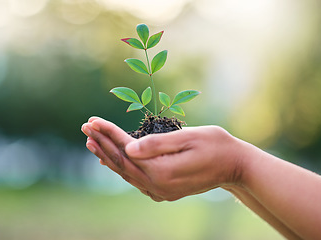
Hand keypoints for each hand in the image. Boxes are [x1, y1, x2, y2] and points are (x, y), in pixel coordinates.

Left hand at [82, 117, 244, 200]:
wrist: (235, 166)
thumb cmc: (216, 146)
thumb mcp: (190, 138)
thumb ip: (157, 144)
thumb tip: (128, 147)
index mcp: (162, 171)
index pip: (127, 149)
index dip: (109, 133)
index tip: (93, 120)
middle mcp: (158, 185)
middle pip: (122, 163)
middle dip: (103, 143)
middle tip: (86, 128)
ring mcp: (160, 191)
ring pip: (126, 172)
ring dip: (107, 156)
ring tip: (91, 141)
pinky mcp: (164, 190)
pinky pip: (135, 179)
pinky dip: (120, 167)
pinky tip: (110, 159)